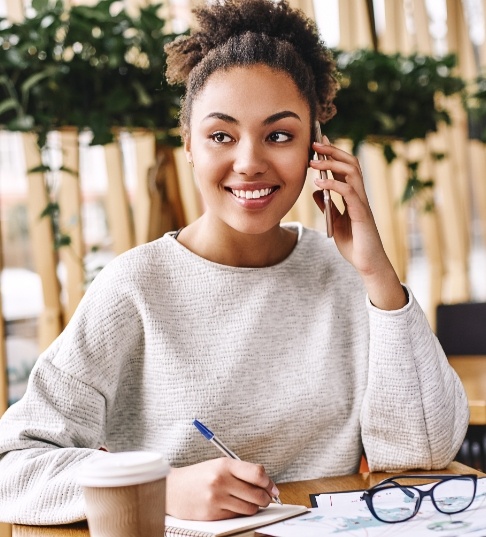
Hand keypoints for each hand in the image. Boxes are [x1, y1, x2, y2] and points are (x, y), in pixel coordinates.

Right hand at [166, 458, 279, 519]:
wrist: (173, 488)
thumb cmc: (199, 476)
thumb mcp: (219, 465)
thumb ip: (242, 472)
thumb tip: (268, 485)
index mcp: (224, 465)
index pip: (257, 474)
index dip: (269, 483)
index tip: (273, 488)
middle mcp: (221, 481)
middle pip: (257, 494)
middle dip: (266, 498)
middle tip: (265, 498)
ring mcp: (216, 499)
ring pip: (250, 508)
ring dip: (253, 507)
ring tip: (247, 502)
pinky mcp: (212, 514)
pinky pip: (237, 516)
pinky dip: (239, 513)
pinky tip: (233, 506)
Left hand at [310, 138, 406, 310]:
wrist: (367, 264)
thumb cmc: (354, 244)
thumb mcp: (335, 221)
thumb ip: (327, 205)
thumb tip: (316, 191)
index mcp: (354, 196)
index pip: (345, 167)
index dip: (334, 153)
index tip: (319, 142)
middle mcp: (360, 195)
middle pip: (350, 163)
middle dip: (332, 151)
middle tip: (315, 144)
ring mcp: (362, 203)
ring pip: (352, 172)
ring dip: (331, 164)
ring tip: (314, 161)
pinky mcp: (361, 214)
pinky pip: (349, 193)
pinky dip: (333, 185)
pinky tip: (319, 183)